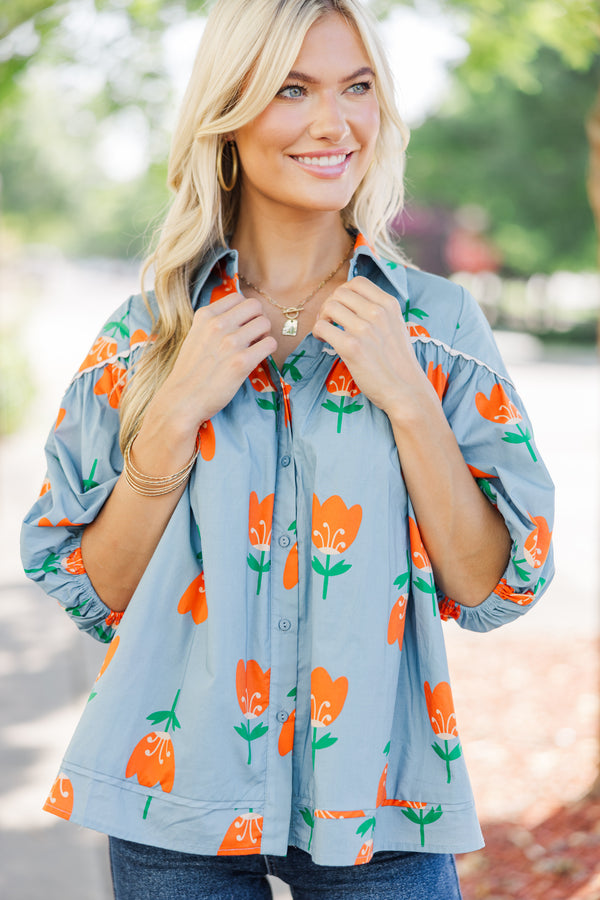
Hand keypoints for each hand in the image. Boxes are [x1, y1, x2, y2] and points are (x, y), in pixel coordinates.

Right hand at [147, 292, 276, 438]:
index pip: (238, 297)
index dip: (245, 311)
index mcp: (205, 316)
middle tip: (254, 335)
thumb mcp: (195, 337)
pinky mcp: (242, 362)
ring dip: (265, 335)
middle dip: (259, 319)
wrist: (181, 400)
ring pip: (265, 323)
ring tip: (256, 347)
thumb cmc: (190, 372)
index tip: (242, 324)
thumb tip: (237, 317)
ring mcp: (230, 342)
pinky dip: (268, 350)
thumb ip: (212, 324)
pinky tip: (258, 358)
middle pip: (255, 306)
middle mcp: (217, 325)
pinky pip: (270, 344)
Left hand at [312, 276, 431, 419]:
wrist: (406, 390)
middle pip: (340, 292)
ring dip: (322, 318)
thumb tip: (354, 302)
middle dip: (330, 304)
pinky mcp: (352, 347)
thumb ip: (379, 311)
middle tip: (330, 321)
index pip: (357, 282)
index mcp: (389, 304)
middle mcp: (377, 312)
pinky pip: (322, 327)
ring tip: (326, 331)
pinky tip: (323, 341)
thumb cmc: (399, 362)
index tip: (342, 307)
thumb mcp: (397, 326)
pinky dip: (318, 332)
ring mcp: (364, 329)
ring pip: (329, 307)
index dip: (343, 293)